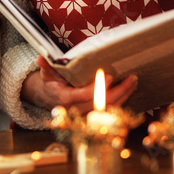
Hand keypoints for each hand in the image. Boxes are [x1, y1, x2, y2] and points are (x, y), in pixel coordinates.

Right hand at [22, 56, 137, 112]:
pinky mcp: (95, 114)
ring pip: (109, 108)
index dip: (97, 88)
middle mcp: (77, 109)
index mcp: (65, 98)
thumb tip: (40, 58)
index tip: (109, 77)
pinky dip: (122, 99)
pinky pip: (111, 109)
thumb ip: (45, 66)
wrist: (52, 98)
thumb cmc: (52, 83)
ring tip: (133, 81)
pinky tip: (129, 89)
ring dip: (123, 95)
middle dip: (118, 91)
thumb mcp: (46, 73)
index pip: (83, 95)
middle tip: (130, 79)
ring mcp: (87, 113)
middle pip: (101, 103)